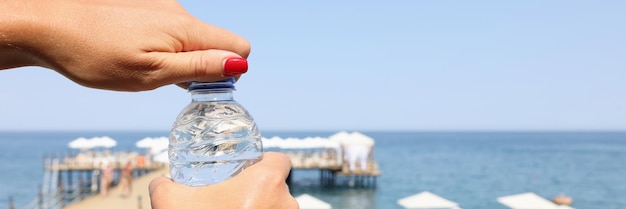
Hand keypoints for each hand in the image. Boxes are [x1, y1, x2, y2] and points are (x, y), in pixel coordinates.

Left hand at [0, 0, 249, 90]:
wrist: (49, 27)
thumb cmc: (95, 54)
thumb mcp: (152, 73)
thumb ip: (199, 67)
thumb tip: (240, 63)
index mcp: (185, 28)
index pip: (239, 46)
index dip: (227, 70)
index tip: (197, 84)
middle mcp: (179, 12)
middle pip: (217, 43)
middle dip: (202, 66)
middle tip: (164, 80)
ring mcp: (162, 6)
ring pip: (192, 38)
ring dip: (180, 58)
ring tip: (143, 66)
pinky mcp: (146, 7)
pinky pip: (172, 31)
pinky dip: (162, 47)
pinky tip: (133, 53)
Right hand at [149, 152, 297, 208]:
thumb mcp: (170, 203)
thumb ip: (163, 185)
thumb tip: (160, 182)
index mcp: (268, 182)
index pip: (281, 160)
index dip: (265, 162)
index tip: (249, 170)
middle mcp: (285, 203)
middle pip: (279, 187)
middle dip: (261, 191)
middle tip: (236, 198)